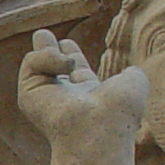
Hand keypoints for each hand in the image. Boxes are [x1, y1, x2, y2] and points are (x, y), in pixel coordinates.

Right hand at [17, 29, 144, 164]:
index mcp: (89, 96)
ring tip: (54, 40)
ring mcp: (45, 97)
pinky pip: (32, 62)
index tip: (68, 43)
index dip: (73, 57)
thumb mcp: (135, 85)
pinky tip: (63, 62)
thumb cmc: (119, 113)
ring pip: (37, 64)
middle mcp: (65, 97)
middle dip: (46, 52)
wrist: (98, 129)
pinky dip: (47, 56)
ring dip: (47, 51)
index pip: (76, 73)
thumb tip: (131, 70)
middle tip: (42, 34)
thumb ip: (133, 73)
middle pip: (51, 70)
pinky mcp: (29, 94)